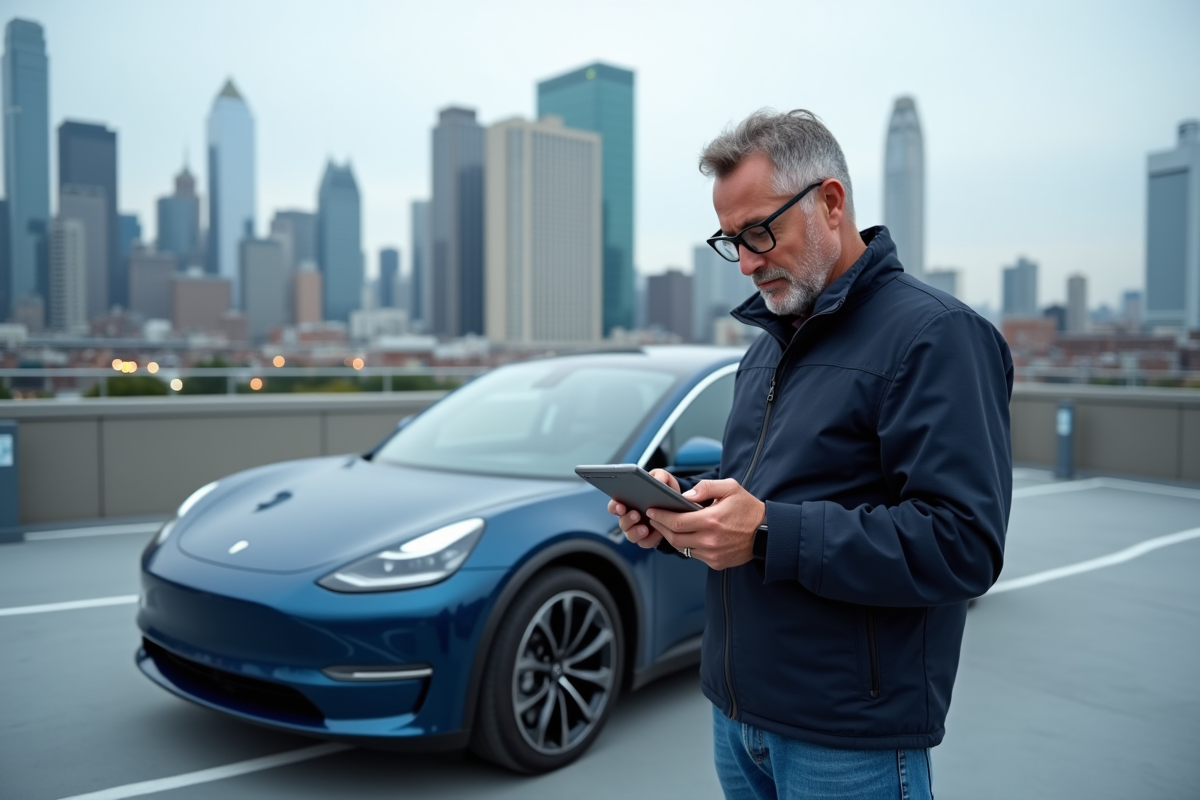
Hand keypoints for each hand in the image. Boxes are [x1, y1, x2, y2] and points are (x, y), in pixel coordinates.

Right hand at [606, 469, 680, 548]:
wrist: (679, 508)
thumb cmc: (665, 493)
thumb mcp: (664, 480)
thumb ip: (660, 475)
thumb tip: (657, 480)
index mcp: (628, 503)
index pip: (614, 506)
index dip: (615, 506)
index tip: (620, 505)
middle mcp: (629, 517)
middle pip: (622, 521)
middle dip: (627, 519)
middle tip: (636, 514)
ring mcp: (636, 529)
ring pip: (630, 534)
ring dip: (635, 531)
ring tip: (644, 528)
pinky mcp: (647, 539)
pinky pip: (645, 542)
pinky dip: (650, 538)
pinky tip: (658, 533)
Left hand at [644, 479, 764, 569]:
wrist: (768, 533)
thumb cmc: (748, 509)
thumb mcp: (730, 488)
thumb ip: (706, 488)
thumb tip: (685, 496)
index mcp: (711, 520)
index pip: (676, 521)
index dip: (660, 516)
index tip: (651, 510)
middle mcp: (710, 540)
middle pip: (674, 537)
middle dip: (660, 526)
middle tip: (653, 518)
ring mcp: (712, 554)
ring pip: (682, 548)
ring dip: (671, 537)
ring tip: (665, 526)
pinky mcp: (716, 563)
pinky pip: (694, 555)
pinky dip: (686, 545)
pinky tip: (683, 535)